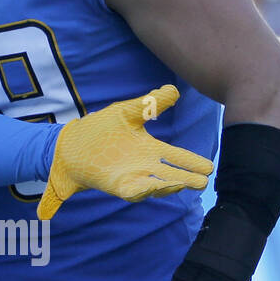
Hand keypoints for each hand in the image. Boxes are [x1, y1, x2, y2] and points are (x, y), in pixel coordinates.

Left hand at [37, 85, 212, 219]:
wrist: (70, 143)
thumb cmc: (100, 129)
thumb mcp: (127, 113)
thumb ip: (150, 103)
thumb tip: (173, 89)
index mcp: (149, 148)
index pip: (176, 156)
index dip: (192, 162)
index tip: (209, 167)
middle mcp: (144, 166)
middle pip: (171, 175)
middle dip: (186, 179)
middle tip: (202, 181)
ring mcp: (131, 177)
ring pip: (155, 186)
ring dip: (167, 186)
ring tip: (180, 183)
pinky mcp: (115, 184)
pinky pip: (132, 191)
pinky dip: (142, 190)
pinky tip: (151, 186)